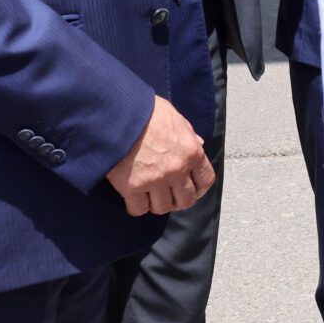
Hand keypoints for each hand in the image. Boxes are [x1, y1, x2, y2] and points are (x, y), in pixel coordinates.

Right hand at [106, 95, 215, 215]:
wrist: (117, 116)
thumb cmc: (147, 112)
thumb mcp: (176, 118)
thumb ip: (189, 134)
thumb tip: (198, 144)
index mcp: (192, 152)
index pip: (206, 180)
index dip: (199, 188)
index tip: (191, 189)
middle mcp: (177, 169)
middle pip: (186, 200)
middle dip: (178, 200)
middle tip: (168, 195)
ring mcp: (155, 180)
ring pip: (162, 208)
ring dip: (157, 204)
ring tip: (150, 196)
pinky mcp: (132, 187)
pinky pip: (139, 209)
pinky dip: (136, 206)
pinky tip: (133, 198)